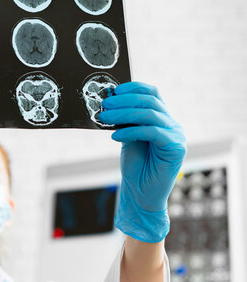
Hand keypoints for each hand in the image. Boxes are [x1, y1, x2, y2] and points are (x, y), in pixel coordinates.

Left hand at [98, 82, 185, 241]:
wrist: (141, 193)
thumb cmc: (135, 166)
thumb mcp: (127, 137)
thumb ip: (125, 120)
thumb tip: (110, 102)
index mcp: (162, 118)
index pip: (152, 93)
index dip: (134, 88)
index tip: (114, 91)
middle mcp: (172, 124)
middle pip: (150, 101)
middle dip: (124, 101)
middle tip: (105, 104)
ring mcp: (176, 135)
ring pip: (150, 114)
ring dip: (124, 114)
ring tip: (104, 117)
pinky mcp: (176, 148)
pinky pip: (152, 132)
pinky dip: (131, 131)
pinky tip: (115, 136)